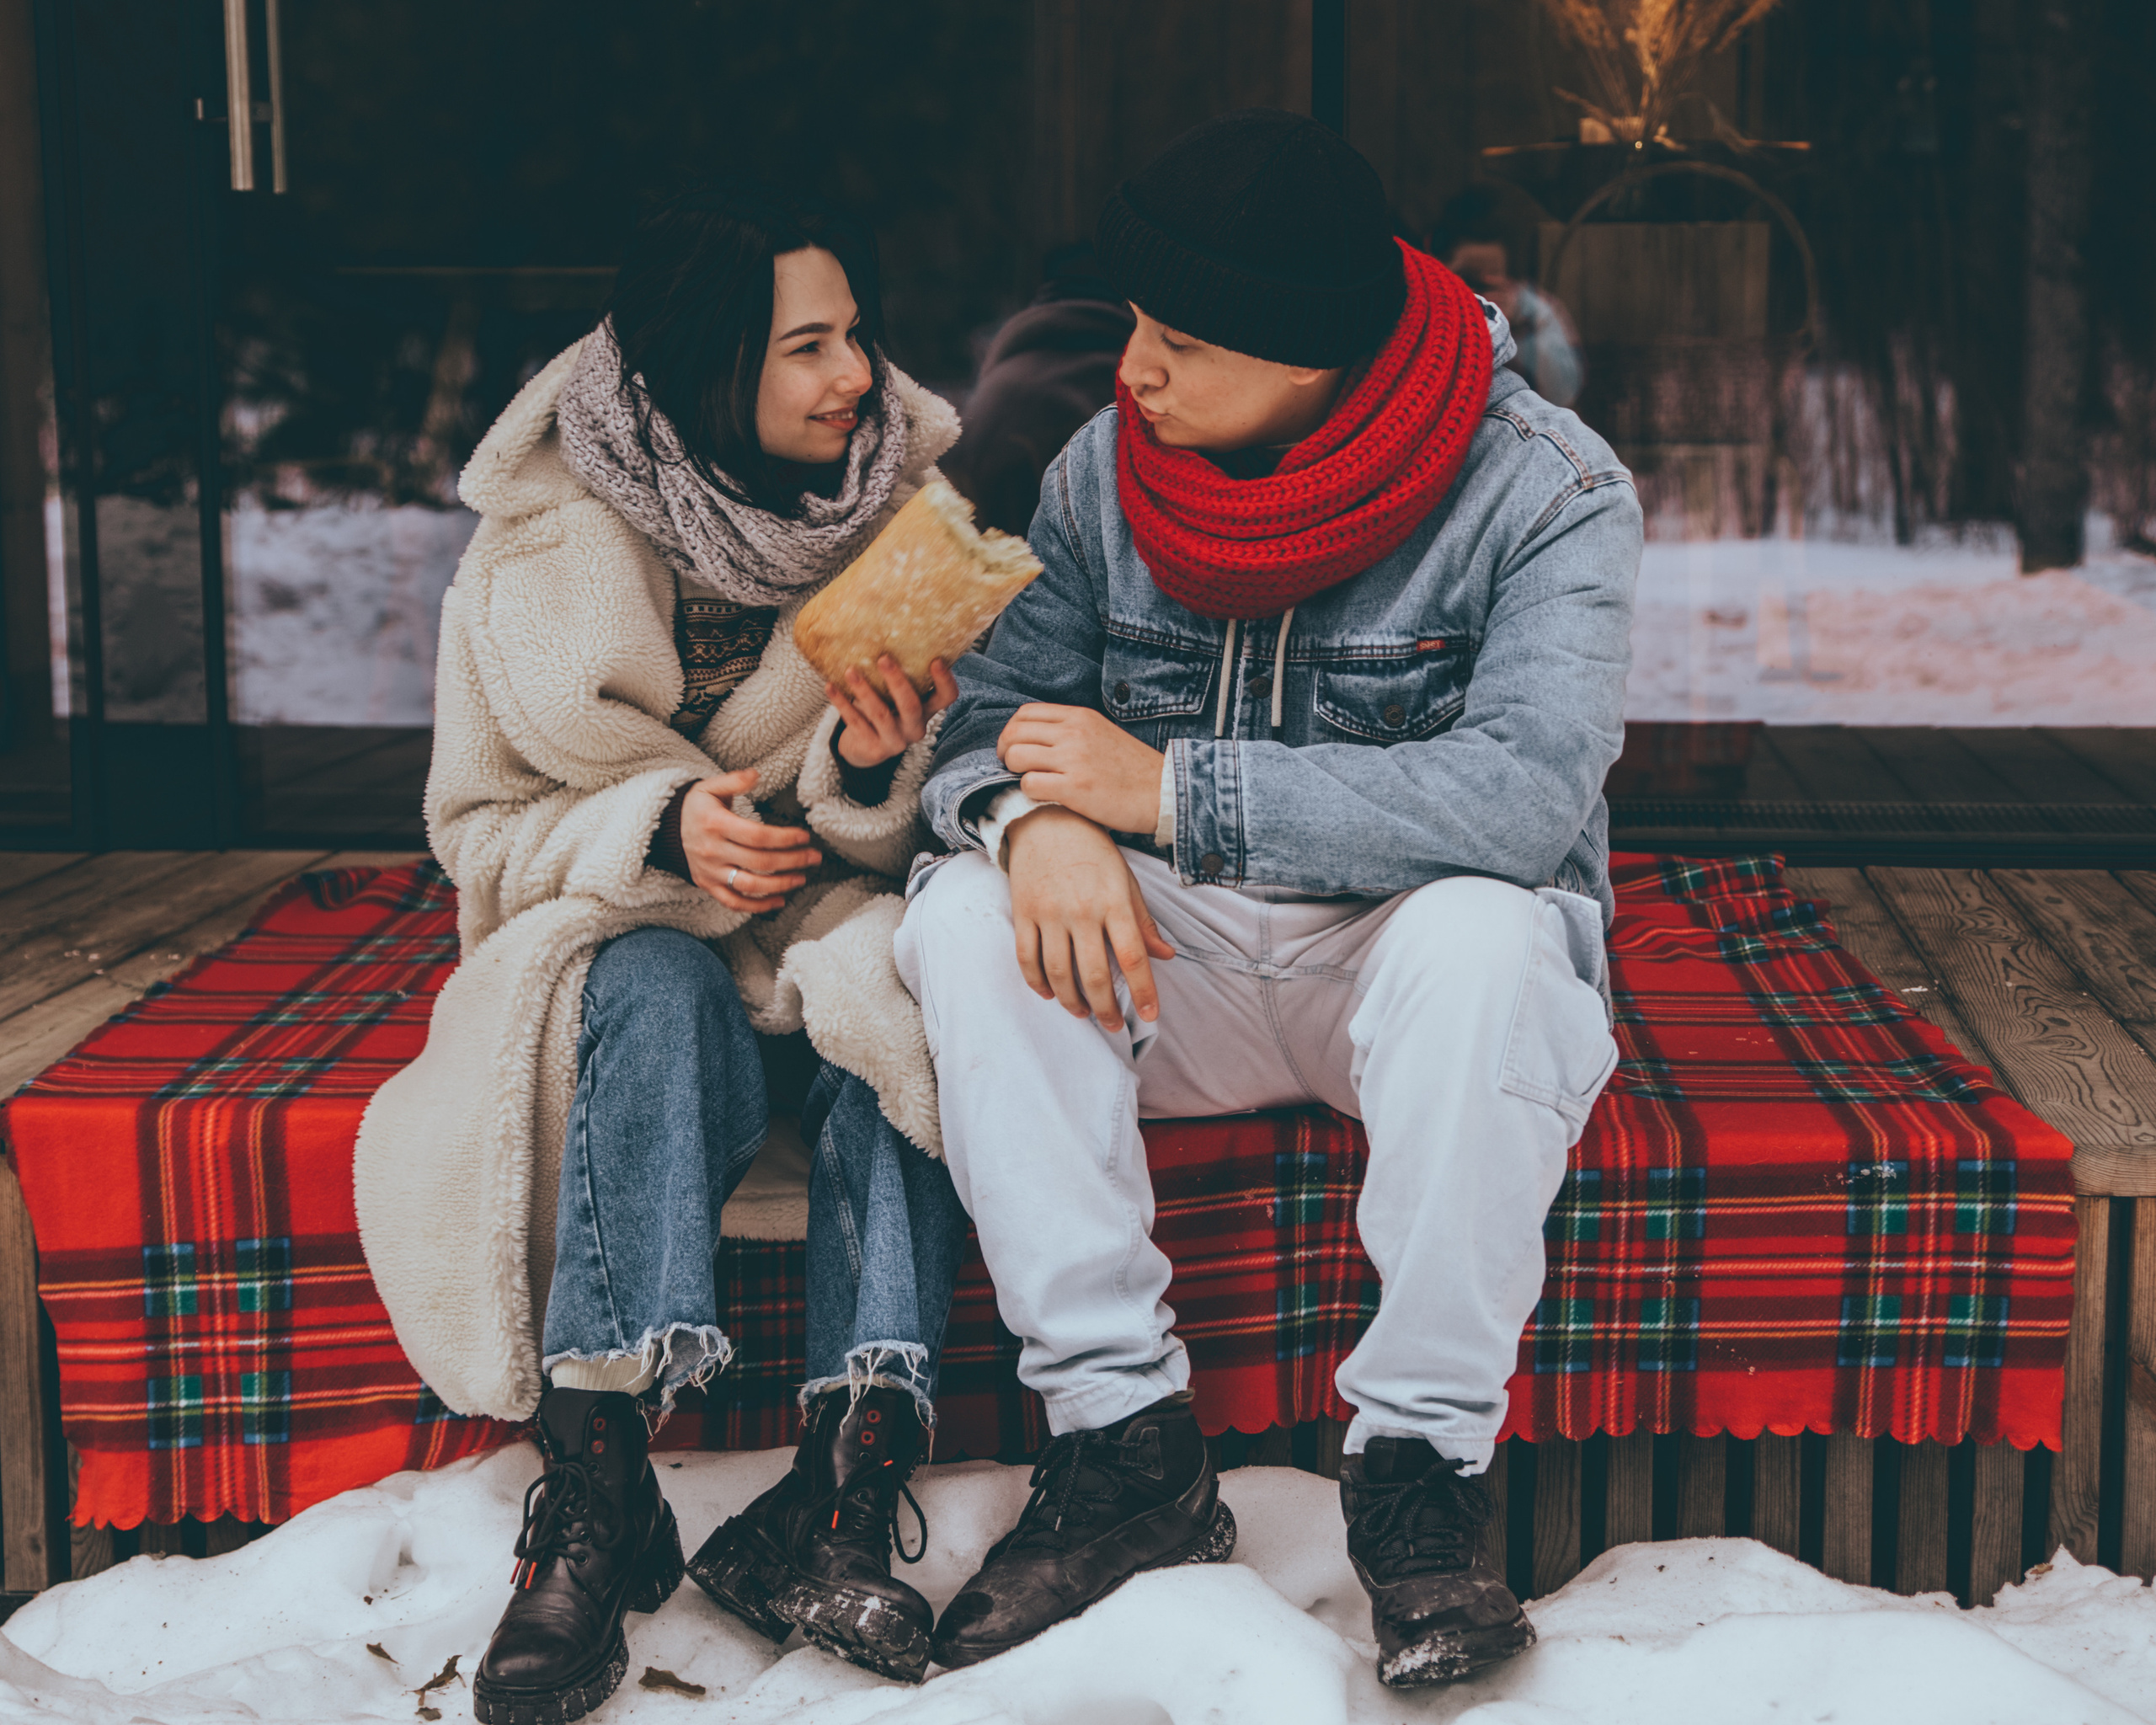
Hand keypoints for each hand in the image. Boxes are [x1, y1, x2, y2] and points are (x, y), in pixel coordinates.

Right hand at [679, 768, 821, 913]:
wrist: (668, 829)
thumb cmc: (698, 806)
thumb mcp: (711, 787)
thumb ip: (734, 780)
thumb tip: (756, 774)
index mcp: (715, 824)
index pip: (757, 836)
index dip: (785, 838)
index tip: (804, 837)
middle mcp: (712, 851)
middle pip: (759, 862)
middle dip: (792, 861)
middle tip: (814, 858)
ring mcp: (710, 872)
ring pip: (750, 885)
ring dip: (780, 885)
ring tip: (801, 878)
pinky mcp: (708, 886)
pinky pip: (734, 902)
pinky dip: (757, 906)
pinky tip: (779, 901)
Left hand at [828, 657, 958, 768]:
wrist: (866, 748)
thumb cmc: (886, 709)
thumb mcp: (897, 697)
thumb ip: (901, 677)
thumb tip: (885, 631)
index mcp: (927, 710)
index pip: (947, 697)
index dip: (944, 680)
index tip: (935, 660)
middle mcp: (915, 727)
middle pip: (911, 705)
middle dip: (896, 681)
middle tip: (883, 658)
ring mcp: (895, 741)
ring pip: (880, 714)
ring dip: (864, 690)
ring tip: (849, 671)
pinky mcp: (873, 748)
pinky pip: (856, 722)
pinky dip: (842, 703)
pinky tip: (831, 687)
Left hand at [998, 704, 1164, 834]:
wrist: (1163, 792)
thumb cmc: (1132, 769)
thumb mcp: (1101, 733)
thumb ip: (1071, 730)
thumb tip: (1036, 738)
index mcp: (1079, 717)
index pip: (1025, 714)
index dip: (1012, 732)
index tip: (1016, 748)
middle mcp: (1074, 733)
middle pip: (1014, 733)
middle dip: (1005, 752)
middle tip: (1013, 768)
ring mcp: (1074, 760)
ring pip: (1016, 757)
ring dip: (1015, 772)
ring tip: (1030, 782)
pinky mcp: (1075, 788)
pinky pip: (1029, 784)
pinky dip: (1029, 792)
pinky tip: (1044, 796)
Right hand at [1005, 807, 1173, 1031]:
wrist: (1046, 819)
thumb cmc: (1093, 850)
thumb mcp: (1125, 880)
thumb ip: (1143, 920)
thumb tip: (1165, 955)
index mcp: (1113, 902)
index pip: (1132, 956)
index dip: (1144, 990)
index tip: (1150, 1015)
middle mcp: (1081, 911)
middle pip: (1093, 974)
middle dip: (1106, 1008)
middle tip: (1113, 1025)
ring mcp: (1049, 913)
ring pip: (1058, 972)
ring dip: (1072, 1001)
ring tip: (1084, 1012)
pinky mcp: (1024, 912)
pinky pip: (1027, 958)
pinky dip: (1037, 983)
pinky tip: (1049, 994)